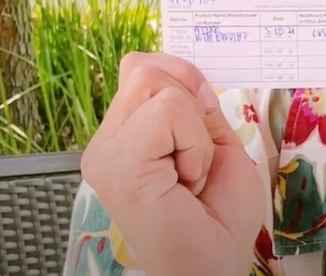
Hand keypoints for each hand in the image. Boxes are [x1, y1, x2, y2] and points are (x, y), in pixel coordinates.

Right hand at [81, 52, 264, 275]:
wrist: (216, 264)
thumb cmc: (219, 216)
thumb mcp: (216, 143)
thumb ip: (198, 107)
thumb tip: (187, 74)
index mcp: (126, 135)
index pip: (142, 69)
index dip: (183, 80)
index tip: (202, 119)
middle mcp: (107, 143)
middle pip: (146, 71)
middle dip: (191, 107)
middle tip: (195, 158)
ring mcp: (106, 155)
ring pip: (159, 90)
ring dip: (195, 132)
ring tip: (190, 174)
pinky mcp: (117, 165)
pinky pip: (166, 113)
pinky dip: (193, 143)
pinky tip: (186, 180)